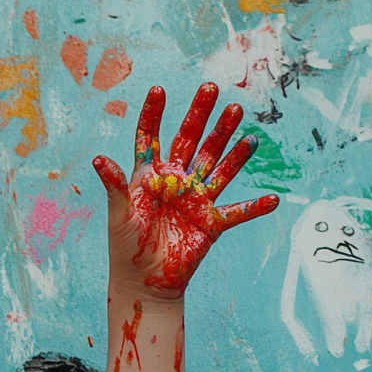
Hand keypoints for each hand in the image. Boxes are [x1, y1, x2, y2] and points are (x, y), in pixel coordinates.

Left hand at [93, 83, 278, 295]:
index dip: (154, 115)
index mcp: (150, 177)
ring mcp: (196, 200)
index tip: (158, 90)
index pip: (151, 139)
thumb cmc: (125, 247)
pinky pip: (237, 213)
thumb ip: (115, 187)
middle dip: (202, 117)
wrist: (143, 281)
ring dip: (232, 148)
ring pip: (218, 168)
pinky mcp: (211, 223)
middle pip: (192, 142)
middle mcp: (176, 182)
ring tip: (244, 125)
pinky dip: (254, 208)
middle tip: (212, 90)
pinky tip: (272, 199)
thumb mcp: (118, 215)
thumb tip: (98, 159)